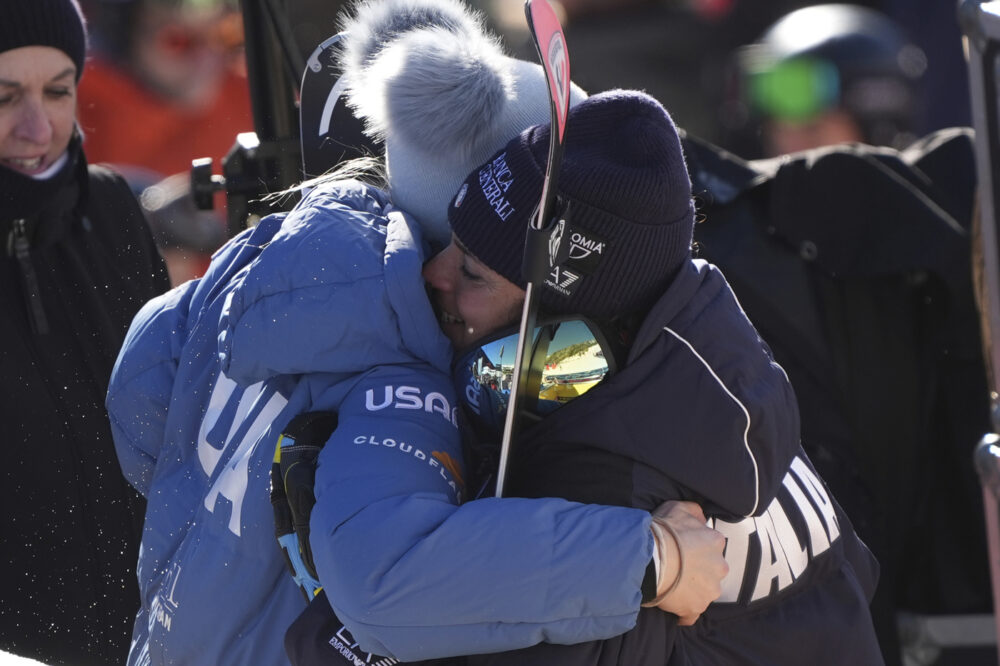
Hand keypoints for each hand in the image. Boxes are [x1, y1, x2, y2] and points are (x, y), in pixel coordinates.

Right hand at [643, 500, 727, 625]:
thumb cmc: (662, 532)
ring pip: (704, 591)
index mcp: (716, 542)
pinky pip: (692, 613)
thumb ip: (695, 512)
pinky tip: (673, 606)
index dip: (696, 547)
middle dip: (698, 569)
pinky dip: (684, 611)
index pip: (711, 546)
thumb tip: (702, 518)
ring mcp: (709, 589)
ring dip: (692, 589)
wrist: (648, 558)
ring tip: (672, 585)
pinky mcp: (696, 607)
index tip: (682, 549)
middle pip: (711, 570)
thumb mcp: (678, 508)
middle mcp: (719, 567)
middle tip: (677, 567)